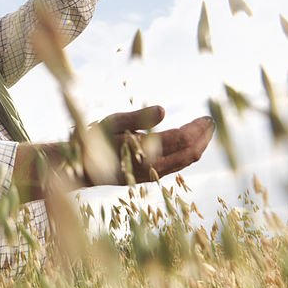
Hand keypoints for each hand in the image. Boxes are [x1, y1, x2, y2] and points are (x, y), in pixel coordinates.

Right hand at [87, 105, 214, 184]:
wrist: (76, 169)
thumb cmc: (91, 140)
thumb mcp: (112, 122)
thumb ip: (139, 117)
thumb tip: (164, 110)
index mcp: (144, 152)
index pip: (182, 139)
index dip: (198, 128)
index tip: (207, 116)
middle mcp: (151, 167)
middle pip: (189, 154)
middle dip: (204, 137)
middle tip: (211, 121)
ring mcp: (150, 175)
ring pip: (184, 162)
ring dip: (198, 146)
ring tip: (205, 131)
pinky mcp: (147, 177)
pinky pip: (176, 166)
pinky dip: (187, 153)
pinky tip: (188, 143)